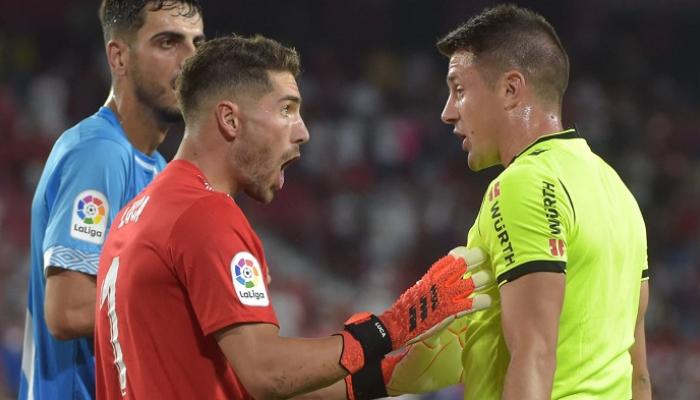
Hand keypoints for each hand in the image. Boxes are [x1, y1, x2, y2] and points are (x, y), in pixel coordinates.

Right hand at [339, 247, 491, 373]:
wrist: (397, 324)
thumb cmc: (410, 308)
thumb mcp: (422, 288)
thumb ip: (437, 282)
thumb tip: (450, 279)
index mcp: (433, 274)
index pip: (453, 255)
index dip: (466, 253)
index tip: (473, 253)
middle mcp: (439, 281)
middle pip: (464, 263)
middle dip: (478, 260)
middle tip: (489, 260)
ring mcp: (444, 295)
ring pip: (470, 282)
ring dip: (483, 281)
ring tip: (491, 281)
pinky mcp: (448, 311)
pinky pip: (470, 304)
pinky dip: (481, 302)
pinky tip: (487, 302)